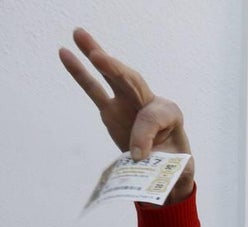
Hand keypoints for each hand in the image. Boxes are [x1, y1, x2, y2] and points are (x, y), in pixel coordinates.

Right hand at [58, 28, 194, 202]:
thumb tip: (152, 165)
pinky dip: (80, 72)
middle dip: (116, 70)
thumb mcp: (181, 171)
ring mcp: (128, 102)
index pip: (154, 116)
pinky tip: (65, 53)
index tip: (138, 156)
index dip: (144, 134)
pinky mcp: (111, 108)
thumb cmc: (175, 168)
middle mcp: (149, 102)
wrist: (167, 169)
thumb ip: (175, 169)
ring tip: (78, 34)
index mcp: (170, 114)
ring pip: (111, 76)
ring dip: (95, 55)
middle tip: (99, 57)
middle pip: (132, 81)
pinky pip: (94, 89)